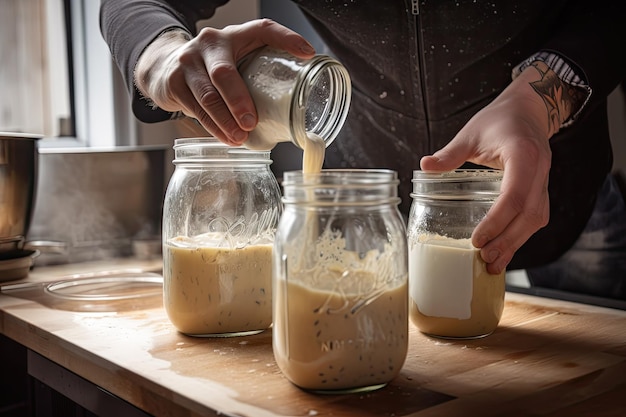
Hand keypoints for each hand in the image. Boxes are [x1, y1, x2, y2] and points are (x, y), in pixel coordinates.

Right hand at [134, 19, 315, 144]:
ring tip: (240, 137)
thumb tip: (297, 103)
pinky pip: (195, 109)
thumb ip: (260, 72)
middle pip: (224, 72)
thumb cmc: (213, 67)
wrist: (165, 66)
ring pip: (207, 96)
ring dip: (225, 121)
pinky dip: (213, 127)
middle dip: (239, 101)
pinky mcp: (174, 82)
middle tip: (252, 122)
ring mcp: (188, 62)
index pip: (263, 29)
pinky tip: (226, 137)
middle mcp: (210, 43)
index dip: (286, 38)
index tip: (307, 54)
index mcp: (234, 36)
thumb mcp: (237, 60)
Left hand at [420, 66, 560, 273]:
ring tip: (493, 264)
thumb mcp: (470, 133)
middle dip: (508, 240)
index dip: (497, 221)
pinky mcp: (541, 189)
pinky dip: (520, 236)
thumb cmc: (498, 120)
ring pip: (536, 219)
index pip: (513, 195)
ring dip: (516, 244)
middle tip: (484, 258)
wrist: (528, 110)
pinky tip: (504, 250)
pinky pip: (534, 217)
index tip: (477, 239)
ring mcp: (544, 181)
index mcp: (523, 155)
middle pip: (529, 214)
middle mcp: (539, 170)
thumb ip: (450, 153)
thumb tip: (424, 166)